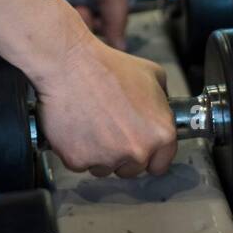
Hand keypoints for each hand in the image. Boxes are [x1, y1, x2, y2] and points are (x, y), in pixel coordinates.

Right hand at [35, 33, 177, 178]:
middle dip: (120, 153)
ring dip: (97, 152)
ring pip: (103, 168)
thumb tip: (161, 112)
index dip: (147, 155)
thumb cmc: (107, 66)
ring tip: (89, 121)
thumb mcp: (152, 73)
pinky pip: (78, 163)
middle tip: (108, 125)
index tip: (136, 145)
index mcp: (161, 133)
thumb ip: (163, 101)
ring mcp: (108, 158)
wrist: (69, 63)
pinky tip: (74, 125)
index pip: (159, 165)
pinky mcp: (79, 160)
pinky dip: (74, 148)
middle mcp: (138, 151)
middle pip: (130, 169)